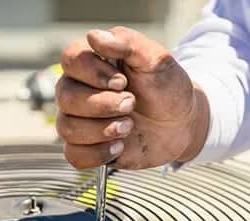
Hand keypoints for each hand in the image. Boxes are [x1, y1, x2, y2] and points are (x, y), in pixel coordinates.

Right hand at [56, 26, 209, 169]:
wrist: (182, 123)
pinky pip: (73, 155)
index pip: (70, 60)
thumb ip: (127, 43)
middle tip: (131, 104)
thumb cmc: (167, 88)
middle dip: (103, 105)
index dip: (92, 73)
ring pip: (67, 128)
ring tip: (129, 126)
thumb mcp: (156, 59)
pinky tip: (119, 146)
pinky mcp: (87, 148)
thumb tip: (93, 36)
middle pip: (67, 97)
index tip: (122, 81)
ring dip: (102, 130)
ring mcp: (80, 120)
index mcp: (92, 62)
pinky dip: (97, 154)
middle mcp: (79, 90)